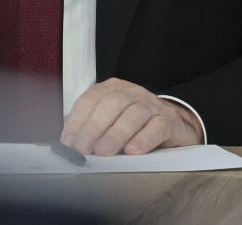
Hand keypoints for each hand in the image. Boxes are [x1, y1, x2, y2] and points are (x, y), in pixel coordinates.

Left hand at [59, 78, 203, 156]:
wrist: (173, 125)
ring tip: (104, 152)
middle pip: (111, 104)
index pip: (90, 100)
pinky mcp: (169, 120)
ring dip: (116, 134)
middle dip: (94, 128)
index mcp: (112, 90)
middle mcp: (132, 93)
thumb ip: (92, 130)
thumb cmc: (135, 126)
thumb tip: (70, 146)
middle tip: (83, 149)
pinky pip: (157, 127)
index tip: (68, 143)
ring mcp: (152, 105)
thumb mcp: (111, 122)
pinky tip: (133, 151)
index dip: (77, 121)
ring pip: (133, 114)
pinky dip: (144, 139)